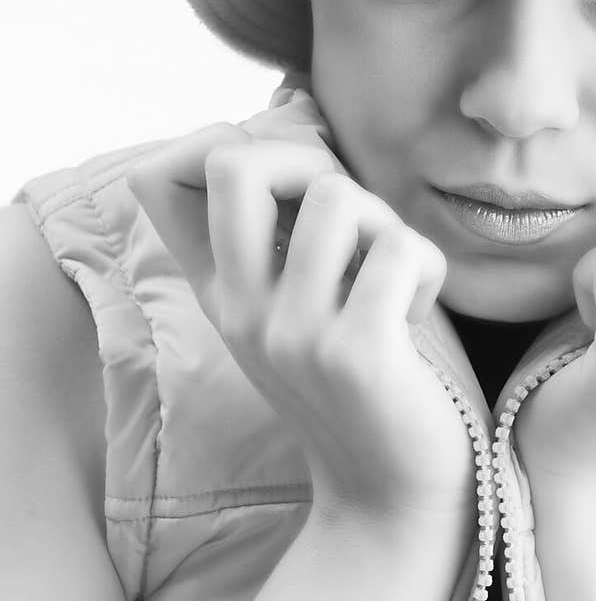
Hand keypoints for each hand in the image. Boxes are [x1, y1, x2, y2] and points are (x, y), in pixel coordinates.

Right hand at [126, 93, 475, 528]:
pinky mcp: (356, 352)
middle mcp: (241, 311)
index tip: (293, 180)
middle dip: (312, 160)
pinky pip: (399, 247)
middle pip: (238, 159)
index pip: (162, 176)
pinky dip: (428, 269)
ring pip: (337, 195)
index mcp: (223, 293)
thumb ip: (290, 225)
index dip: (227, 141)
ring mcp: (292, 333)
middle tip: (351, 218)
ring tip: (395, 277)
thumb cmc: (375, 385)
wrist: (398, 496)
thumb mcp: (308, 302)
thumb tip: (294, 104)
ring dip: (386, 223)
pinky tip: (420, 313)